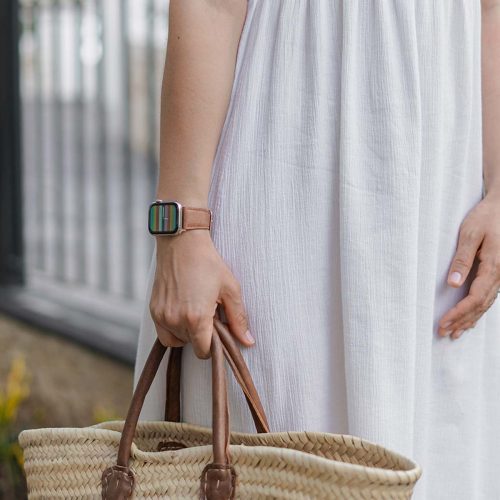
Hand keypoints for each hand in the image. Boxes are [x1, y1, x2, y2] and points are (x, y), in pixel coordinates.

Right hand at [149, 230, 254, 357]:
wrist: (182, 243)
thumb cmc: (208, 263)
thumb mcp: (230, 290)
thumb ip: (238, 319)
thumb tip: (248, 341)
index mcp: (196, 318)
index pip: (203, 351)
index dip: (214, 345)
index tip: (218, 330)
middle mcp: (175, 320)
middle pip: (191, 345)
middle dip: (202, 335)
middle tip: (209, 314)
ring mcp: (161, 316)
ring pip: (176, 340)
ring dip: (187, 333)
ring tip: (196, 311)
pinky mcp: (153, 309)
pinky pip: (163, 332)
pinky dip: (173, 328)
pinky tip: (183, 310)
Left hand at [438, 192, 499, 339]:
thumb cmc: (485, 217)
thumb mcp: (470, 234)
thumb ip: (462, 259)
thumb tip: (453, 284)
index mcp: (494, 266)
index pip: (475, 298)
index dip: (459, 313)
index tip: (443, 322)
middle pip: (481, 305)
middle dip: (462, 321)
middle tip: (444, 333)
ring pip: (487, 304)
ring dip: (470, 320)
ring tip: (454, 333)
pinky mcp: (499, 272)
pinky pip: (490, 297)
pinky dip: (479, 311)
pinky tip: (471, 320)